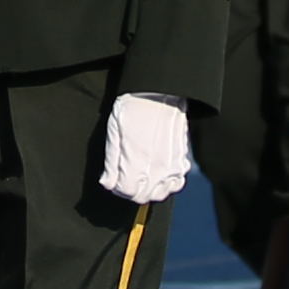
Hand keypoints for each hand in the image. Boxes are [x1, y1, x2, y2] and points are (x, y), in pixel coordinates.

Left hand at [98, 89, 194, 205]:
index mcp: (135, 163)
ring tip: (143, 177)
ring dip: (150, 190)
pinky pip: (177, 182)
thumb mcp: (114, 131)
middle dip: (132, 191)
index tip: (115, 180)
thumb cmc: (133, 108)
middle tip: (127, 178)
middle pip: (143, 196)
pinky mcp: (181, 159)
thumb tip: (107, 184)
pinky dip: (169, 183)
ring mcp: (171, 166)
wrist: (159, 92)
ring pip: (161, 193)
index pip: (127, 192)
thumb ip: (111, 162)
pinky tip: (160, 173)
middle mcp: (156, 169)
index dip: (118, 188)